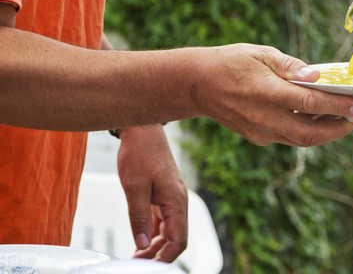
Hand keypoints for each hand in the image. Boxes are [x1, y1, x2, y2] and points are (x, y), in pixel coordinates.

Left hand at [117, 125, 187, 262]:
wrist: (143, 131)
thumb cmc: (140, 154)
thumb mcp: (134, 188)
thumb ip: (138, 218)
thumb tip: (141, 245)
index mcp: (176, 202)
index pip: (178, 240)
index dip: (166, 259)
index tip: (149, 268)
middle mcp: (178, 202)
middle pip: (175, 239)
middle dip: (159, 256)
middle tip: (136, 265)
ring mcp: (171, 199)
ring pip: (169, 231)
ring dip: (155, 247)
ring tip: (136, 258)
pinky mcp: (163, 195)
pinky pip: (162, 221)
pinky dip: (152, 233)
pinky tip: (140, 241)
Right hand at [193, 44, 352, 146]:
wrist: (197, 85)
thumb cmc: (230, 62)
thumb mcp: (261, 54)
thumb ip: (291, 66)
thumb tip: (315, 76)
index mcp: (267, 92)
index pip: (311, 104)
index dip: (339, 107)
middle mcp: (264, 117)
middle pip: (311, 134)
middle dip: (339, 129)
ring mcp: (260, 131)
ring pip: (301, 140)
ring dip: (326, 133)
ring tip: (344, 119)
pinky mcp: (258, 137)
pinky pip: (289, 138)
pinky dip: (308, 131)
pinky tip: (320, 119)